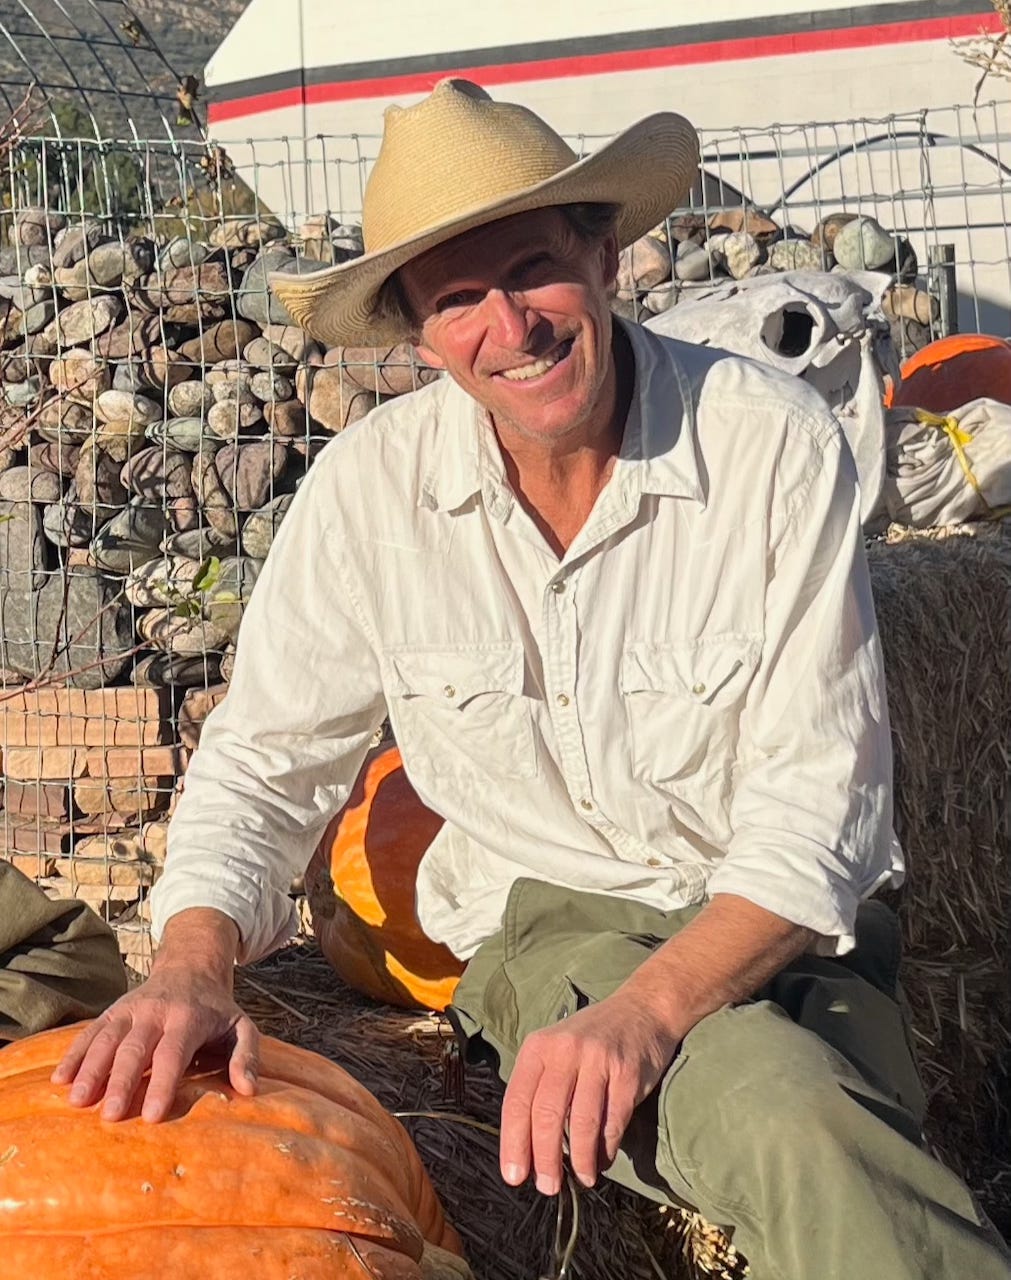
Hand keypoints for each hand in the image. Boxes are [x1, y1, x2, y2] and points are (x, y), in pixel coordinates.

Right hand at [51, 910, 257, 1123]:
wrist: (191, 966)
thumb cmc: (216, 1008)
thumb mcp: (242, 1025)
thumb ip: (246, 1055)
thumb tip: (249, 1089)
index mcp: (188, 1018)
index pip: (173, 1054)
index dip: (162, 1084)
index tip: (151, 1116)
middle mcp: (156, 1012)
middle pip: (135, 1049)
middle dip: (121, 1082)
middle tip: (108, 1115)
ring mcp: (130, 1009)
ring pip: (107, 1039)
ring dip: (91, 1069)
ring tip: (77, 1101)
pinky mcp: (113, 1010)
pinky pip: (90, 1031)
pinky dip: (74, 1054)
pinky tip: (60, 1079)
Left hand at [499, 993, 678, 1194]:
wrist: (643, 1010)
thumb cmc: (592, 1039)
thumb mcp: (556, 1050)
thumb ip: (541, 1088)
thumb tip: (528, 1147)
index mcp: (539, 1047)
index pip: (517, 1100)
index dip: (513, 1142)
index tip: (514, 1176)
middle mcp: (565, 1050)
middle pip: (547, 1114)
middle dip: (545, 1158)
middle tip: (548, 1187)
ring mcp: (598, 1060)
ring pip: (582, 1122)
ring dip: (580, 1160)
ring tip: (581, 1179)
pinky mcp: (627, 1073)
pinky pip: (613, 1121)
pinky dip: (606, 1148)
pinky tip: (602, 1160)